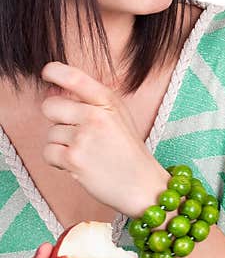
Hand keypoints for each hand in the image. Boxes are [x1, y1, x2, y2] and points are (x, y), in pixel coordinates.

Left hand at [40, 62, 168, 216]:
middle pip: (50, 106)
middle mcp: (96, 115)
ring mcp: (84, 137)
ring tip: (88, 153)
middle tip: (79, 134)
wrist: (144, 186)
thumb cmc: (129, 152)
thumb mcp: (118, 117)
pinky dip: (59, 162)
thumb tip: (51, 91)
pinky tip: (80, 164)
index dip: (54, 71)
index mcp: (109, 102)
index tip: (47, 74)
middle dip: (57, 120)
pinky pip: (48, 152)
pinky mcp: (74, 159)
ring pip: (50, 133)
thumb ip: (89, 103)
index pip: (74, 77)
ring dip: (63, 145)